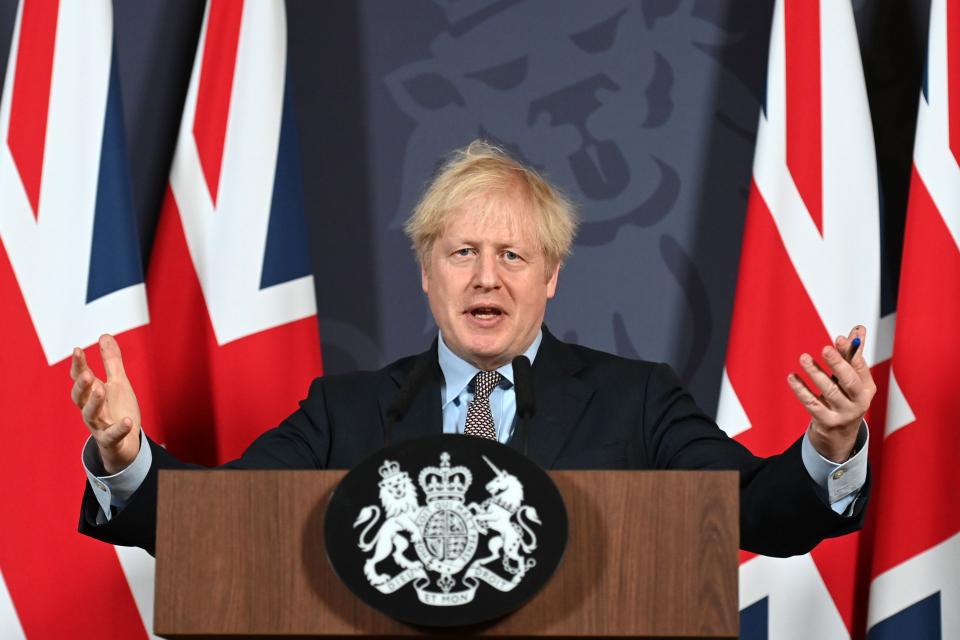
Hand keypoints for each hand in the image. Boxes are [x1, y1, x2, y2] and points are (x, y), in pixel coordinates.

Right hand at [70, 334, 141, 473]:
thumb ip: (111, 361)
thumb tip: (104, 335)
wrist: (125, 442)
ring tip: (101, 389)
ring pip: (90, 415)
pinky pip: (112, 435)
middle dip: (81, 384)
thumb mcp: (118, 382)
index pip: (81, 377)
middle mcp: (91, 409)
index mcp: (92, 393)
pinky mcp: (110, 440)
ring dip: (94, 402)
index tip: (77, 350)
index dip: (78, 365)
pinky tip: (127, 421)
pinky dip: (119, 428)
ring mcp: (99, 425)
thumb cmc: (118, 409)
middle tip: (86, 372)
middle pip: (80, 397)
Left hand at [787, 325, 875, 462]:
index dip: (850, 353)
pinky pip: (812, 403)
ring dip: (815, 373)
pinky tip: (792, 377)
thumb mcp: (852, 379)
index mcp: (867, 388)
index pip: (860, 368)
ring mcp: (843, 414)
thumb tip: (859, 328)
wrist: (839, 435)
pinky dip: (800, 390)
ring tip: (803, 358)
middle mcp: (859, 402)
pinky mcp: (826, 421)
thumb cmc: (845, 398)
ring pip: (829, 392)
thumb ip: (853, 354)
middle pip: (849, 382)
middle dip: (838, 364)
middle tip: (824, 348)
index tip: (839, 338)